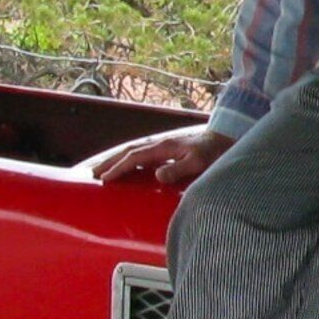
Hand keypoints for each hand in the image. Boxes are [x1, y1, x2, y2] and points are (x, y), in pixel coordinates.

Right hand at [96, 126, 229, 189]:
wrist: (226, 139)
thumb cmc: (213, 152)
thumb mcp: (198, 162)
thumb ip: (178, 169)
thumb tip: (157, 175)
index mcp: (164, 147)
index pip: (134, 157)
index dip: (118, 168)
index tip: (104, 179)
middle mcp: (160, 145)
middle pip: (128, 152)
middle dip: (110, 162)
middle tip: (92, 174)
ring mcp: (163, 147)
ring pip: (133, 152)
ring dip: (116, 160)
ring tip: (102, 171)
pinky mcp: (168, 151)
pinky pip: (142, 155)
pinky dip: (129, 161)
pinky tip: (127, 169)